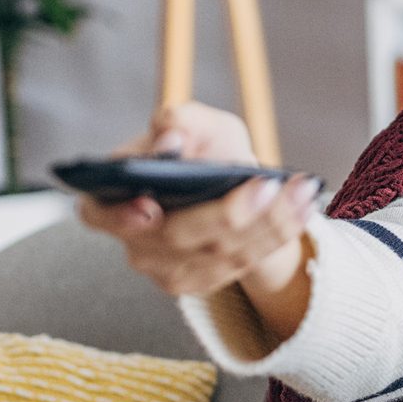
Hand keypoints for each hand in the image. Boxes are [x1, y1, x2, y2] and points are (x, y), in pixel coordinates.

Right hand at [78, 101, 320, 300]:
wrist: (234, 189)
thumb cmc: (203, 151)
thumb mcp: (197, 124)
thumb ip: (180, 118)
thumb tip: (170, 136)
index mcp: (111, 197)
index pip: (98, 213)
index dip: (119, 215)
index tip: (150, 207)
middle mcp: (134, 240)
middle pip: (175, 237)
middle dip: (225, 213)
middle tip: (266, 185)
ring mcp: (166, 270)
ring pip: (219, 253)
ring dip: (268, 222)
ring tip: (301, 190)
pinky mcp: (202, 283)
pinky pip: (243, 264)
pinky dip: (278, 233)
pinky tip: (304, 207)